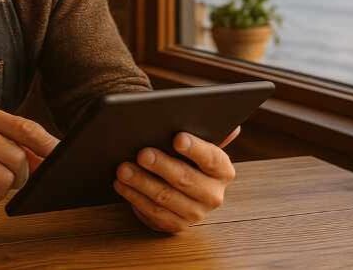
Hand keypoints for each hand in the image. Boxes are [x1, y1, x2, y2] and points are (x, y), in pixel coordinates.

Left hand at [113, 125, 239, 233]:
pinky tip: (121, 185)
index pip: (211, 158)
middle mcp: (213, 195)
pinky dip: (135, 198)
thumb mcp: (197, 142)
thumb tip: (231, 126)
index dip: (195, 148)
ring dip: (142, 183)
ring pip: (166, 198)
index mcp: (223, 170)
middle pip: (185, 179)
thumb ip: (206, 132)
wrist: (180, 184)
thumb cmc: (186, 156)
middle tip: (142, 153)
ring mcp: (196, 213)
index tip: (178, 138)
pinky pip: (153, 213)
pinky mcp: (176, 225)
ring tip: (123, 169)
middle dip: (161, 165)